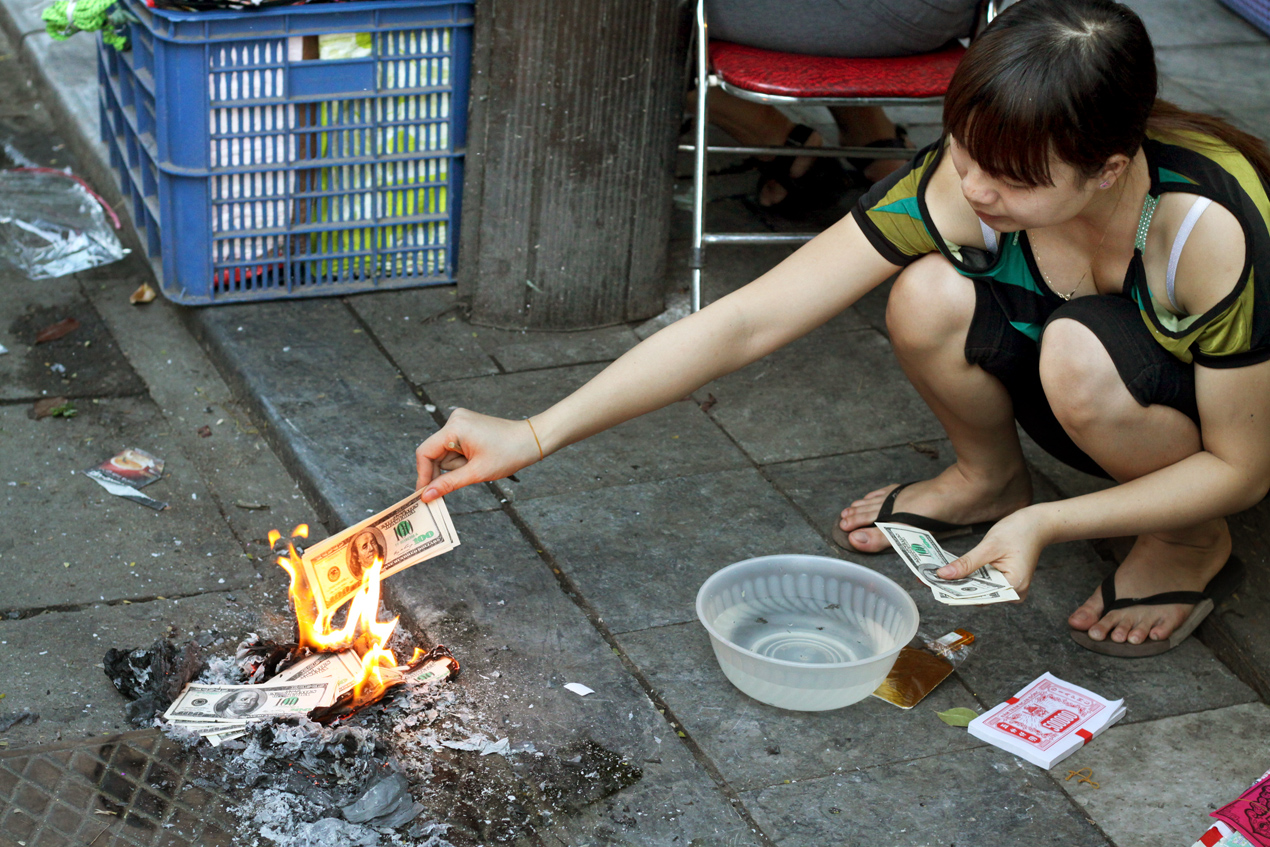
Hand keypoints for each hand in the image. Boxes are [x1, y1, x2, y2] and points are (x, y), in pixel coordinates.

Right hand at [415, 408, 542, 501]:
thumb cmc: (508, 454)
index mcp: (454, 427)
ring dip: (455, 466)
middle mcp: (454, 420)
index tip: (424, 494)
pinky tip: (476, 461)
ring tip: (477, 467)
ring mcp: (460, 421)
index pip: (425, 453)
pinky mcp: (466, 426)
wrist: (531, 440)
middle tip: (456, 485)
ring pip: (445, 453)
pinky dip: (460, 459)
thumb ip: (448, 484)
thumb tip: (426, 496)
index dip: (423, 475)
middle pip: (435, 453)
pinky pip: (454, 447)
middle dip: (444, 472)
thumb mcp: (476, 473)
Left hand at [934, 510, 1045, 601]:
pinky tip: (949, 570)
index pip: (978, 597)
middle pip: (976, 595)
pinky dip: (967, 576)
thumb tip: (943, 575)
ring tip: (933, 575)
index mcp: (1013, 587)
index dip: (954, 592)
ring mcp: (1008, 589)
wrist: (1038, 524)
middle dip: (952, 587)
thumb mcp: (989, 546)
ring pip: (977, 589)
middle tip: (927, 579)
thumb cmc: (1019, 532)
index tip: (933, 586)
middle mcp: (1011, 594)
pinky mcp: (1003, 582)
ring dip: (957, 582)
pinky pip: (982, 582)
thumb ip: (967, 563)